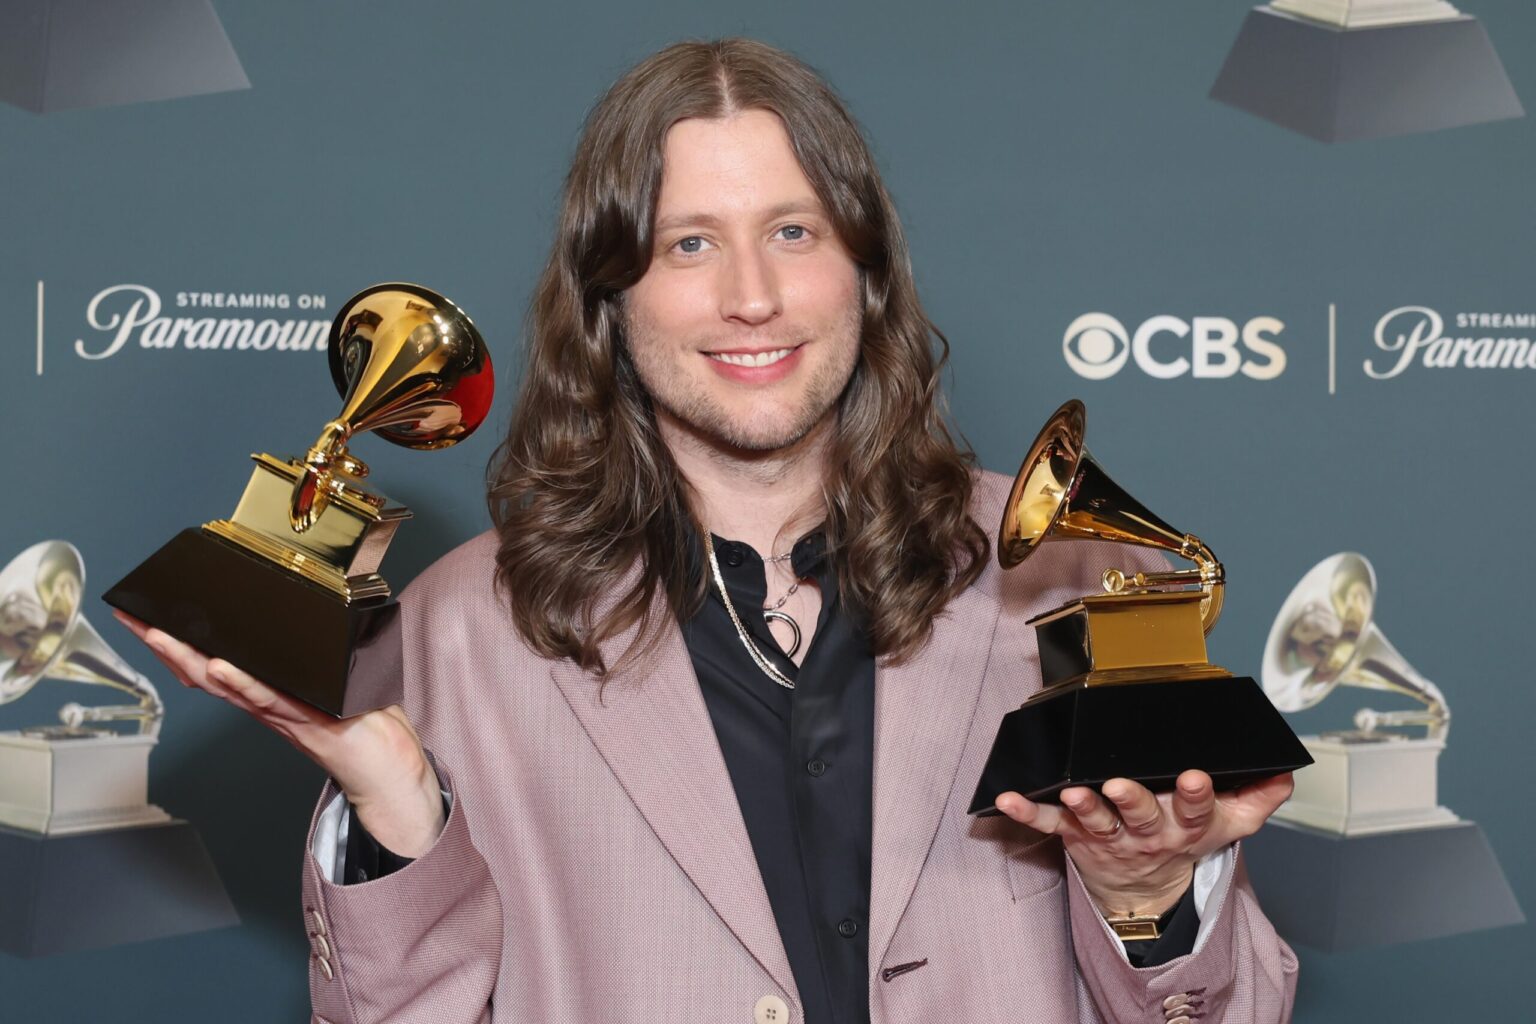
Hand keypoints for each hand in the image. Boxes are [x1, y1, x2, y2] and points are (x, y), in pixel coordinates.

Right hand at [112, 610, 446, 857]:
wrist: (387, 769)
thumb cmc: (363, 724)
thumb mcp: (330, 681)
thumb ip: (309, 659)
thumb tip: (308, 616)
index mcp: (267, 689)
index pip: (214, 659)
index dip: (181, 639)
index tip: (150, 613)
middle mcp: (265, 702)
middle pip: (203, 671)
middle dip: (166, 645)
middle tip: (133, 618)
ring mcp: (282, 712)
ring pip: (225, 684)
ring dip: (190, 660)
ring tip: (162, 636)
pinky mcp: (307, 720)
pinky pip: (269, 700)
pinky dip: (244, 684)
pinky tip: (222, 668)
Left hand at [995, 770, 1293, 917]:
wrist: (1147, 889)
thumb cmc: (1185, 838)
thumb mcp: (1230, 824)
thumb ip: (1260, 796)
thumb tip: (1284, 769)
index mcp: (1186, 824)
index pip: (1194, 807)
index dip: (1193, 793)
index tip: (1191, 775)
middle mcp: (1147, 831)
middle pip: (1141, 814)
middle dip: (1131, 799)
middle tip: (1120, 785)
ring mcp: (1109, 836)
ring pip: (1096, 820)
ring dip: (1083, 806)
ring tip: (1071, 792)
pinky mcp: (1076, 837)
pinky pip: (1049, 825)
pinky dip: (1027, 813)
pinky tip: (1007, 799)